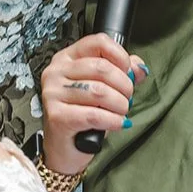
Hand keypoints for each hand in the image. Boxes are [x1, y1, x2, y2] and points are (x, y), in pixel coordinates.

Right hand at [40, 34, 147, 174]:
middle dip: (124, 85)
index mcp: (67, 58)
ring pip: (99, 91)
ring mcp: (53, 93)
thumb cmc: (83, 116)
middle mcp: (56, 72)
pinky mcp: (57, 116)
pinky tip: (118, 123)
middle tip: (127, 98)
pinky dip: (113, 120)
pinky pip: (94, 114)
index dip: (121, 57)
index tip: (129, 73)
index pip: (98, 42)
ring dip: (120, 105)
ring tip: (121, 112)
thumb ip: (123, 73)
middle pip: (101, 67)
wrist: (66, 149)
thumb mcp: (104, 88)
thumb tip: (138, 68)